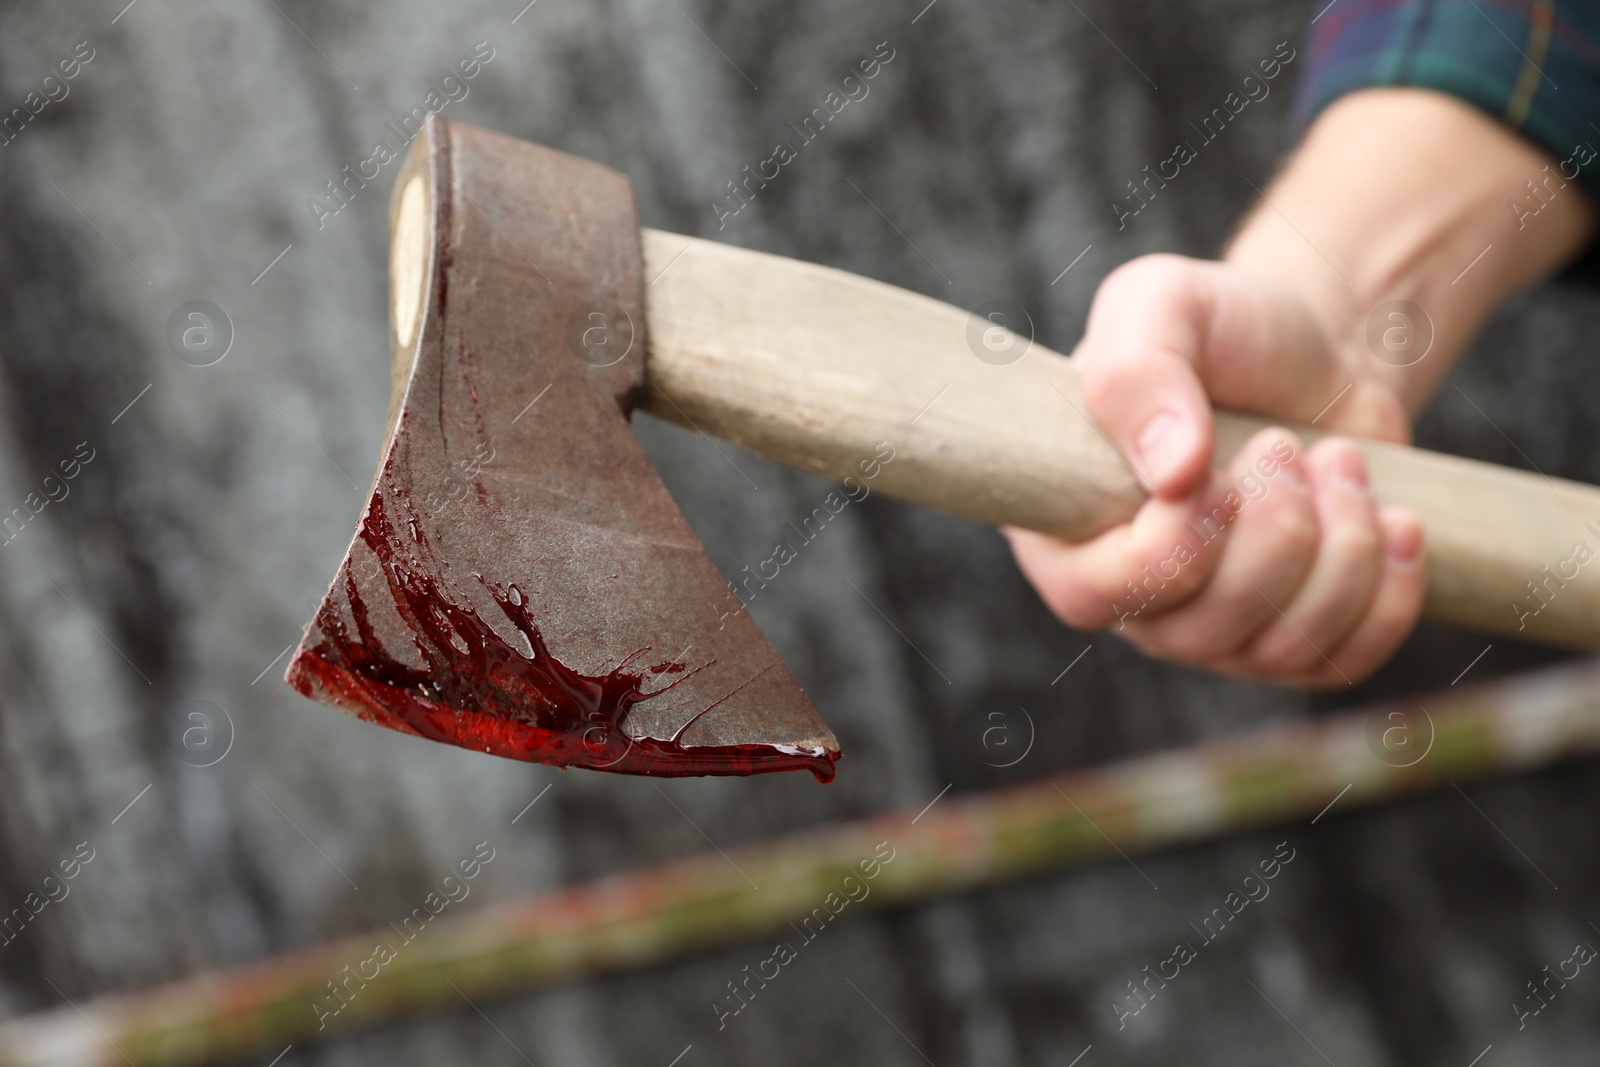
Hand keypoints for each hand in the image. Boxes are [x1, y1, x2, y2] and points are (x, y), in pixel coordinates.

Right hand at [1005, 254, 1426, 685]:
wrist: (1313, 352)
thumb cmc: (1220, 330)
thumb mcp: (1159, 305)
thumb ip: (1136, 370)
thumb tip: (1173, 472)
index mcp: (1065, 528)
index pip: (1094, 595)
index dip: (1171, 545)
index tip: (1217, 461)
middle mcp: (1130, 596)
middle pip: (1200, 629)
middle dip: (1274, 533)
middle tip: (1285, 445)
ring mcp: (1211, 631)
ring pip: (1280, 649)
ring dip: (1340, 547)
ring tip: (1340, 460)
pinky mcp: (1290, 640)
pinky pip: (1343, 661)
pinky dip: (1388, 591)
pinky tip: (1396, 519)